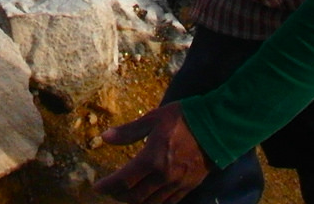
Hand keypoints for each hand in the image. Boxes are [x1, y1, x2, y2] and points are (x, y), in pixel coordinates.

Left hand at [95, 102, 210, 203]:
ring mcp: (177, 184)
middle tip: (109, 191)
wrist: (216, 126)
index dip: (108, 186)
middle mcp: (163, 176)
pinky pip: (168, 203)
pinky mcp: (188, 186)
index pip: (124, 180)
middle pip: (135, 197)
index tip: (97, 187)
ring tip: (125, 196)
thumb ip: (128, 132)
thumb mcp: (153, 119)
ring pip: (151, 203)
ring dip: (135, 202)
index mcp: (152, 158)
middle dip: (118, 196)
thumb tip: (105, 137)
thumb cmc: (183, 118)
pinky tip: (148, 199)